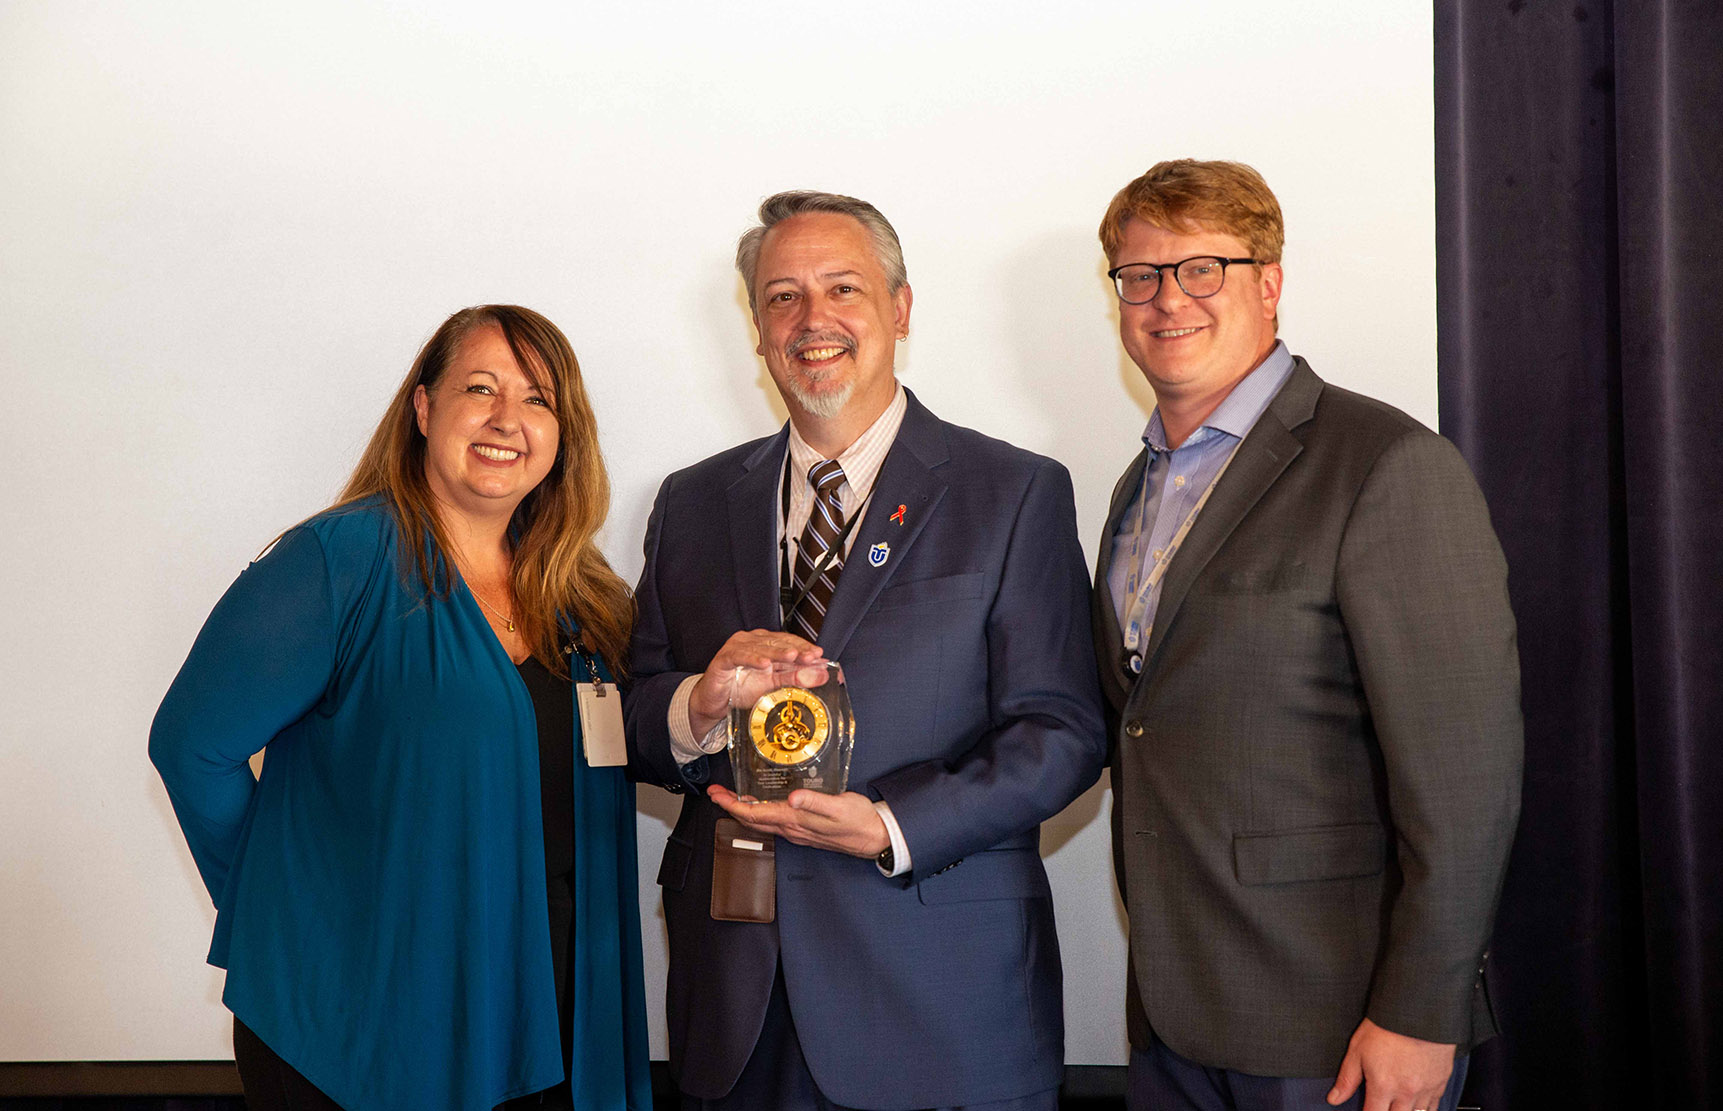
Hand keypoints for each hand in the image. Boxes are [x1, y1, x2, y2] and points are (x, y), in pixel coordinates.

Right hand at [687, 630, 823, 739]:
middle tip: (811, 657)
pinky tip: (764, 664)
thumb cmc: (742, 689)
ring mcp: (737, 647)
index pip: (789, 642)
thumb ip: (797, 678)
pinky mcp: (724, 658)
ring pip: (761, 647)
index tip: (819, 656)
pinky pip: (739, 656)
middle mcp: (752, 641)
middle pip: (777, 643)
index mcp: (766, 644)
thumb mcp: (774, 685)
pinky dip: (752, 659)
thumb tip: (823, 675)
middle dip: (796, 650)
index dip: (804, 647)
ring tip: (793, 656)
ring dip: (777, 652)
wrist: (714, 703)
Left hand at [707, 785, 889, 858]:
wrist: (875, 838)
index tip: (717, 795)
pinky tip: (761, 804)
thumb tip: (793, 797)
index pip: (755, 814)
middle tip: (715, 793)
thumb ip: (815, 802)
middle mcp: (792, 829)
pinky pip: (773, 823)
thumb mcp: (839, 807)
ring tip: (730, 797)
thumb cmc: (859, 820)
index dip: (732, 805)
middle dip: (730, 807)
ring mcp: (797, 831)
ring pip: (761, 822)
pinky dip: (759, 813)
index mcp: (796, 821)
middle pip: (752, 820)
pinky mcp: (804, 830)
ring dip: (743, 810)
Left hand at [1327, 1018, 1455, 1110]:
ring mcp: (1426, 1089)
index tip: (1365, 1109)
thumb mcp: (1358, 1049)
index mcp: (1383, 1086)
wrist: (1419, 1011)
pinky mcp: (1441, 1083)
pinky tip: (1416, 1104)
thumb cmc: (1387, 1026)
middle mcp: (1406, 1092)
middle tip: (1381, 1105)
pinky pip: (1435, 1107)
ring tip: (1397, 1105)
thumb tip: (1334, 1098)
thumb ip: (1347, 1078)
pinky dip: (1424, 1108)